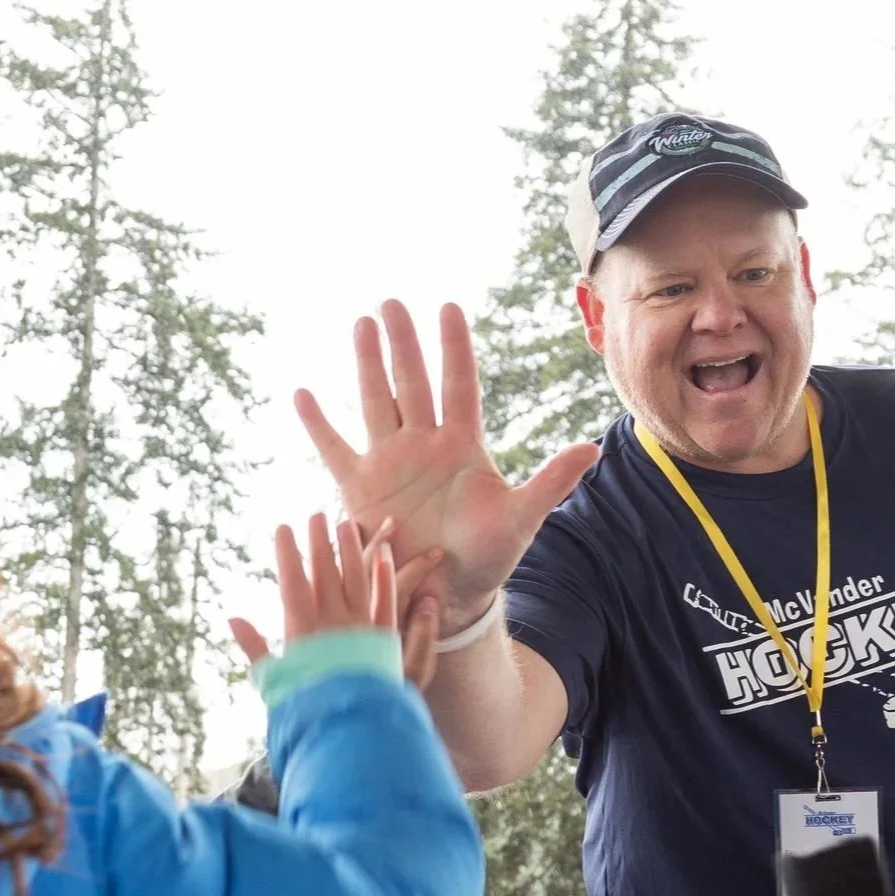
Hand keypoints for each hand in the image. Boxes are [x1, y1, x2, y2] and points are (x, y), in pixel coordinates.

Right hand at [228, 513, 444, 690]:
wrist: (349, 727)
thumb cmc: (307, 706)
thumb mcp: (274, 680)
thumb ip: (256, 647)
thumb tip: (232, 619)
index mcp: (302, 630)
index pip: (292, 581)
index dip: (287, 553)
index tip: (283, 528)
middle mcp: (333, 622)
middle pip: (325, 573)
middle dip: (318, 542)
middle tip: (315, 515)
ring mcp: (362, 627)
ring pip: (357, 579)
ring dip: (351, 550)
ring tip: (347, 524)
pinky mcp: (386, 638)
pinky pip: (386, 601)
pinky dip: (384, 577)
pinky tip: (382, 556)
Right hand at [295, 301, 598, 634]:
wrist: (450, 593)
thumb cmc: (490, 556)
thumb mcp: (522, 518)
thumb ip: (552, 481)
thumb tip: (592, 449)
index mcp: (463, 444)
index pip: (459, 384)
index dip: (454, 348)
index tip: (448, 307)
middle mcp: (424, 444)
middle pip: (411, 382)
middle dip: (402, 343)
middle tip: (390, 302)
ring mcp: (391, 462)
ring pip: (376, 402)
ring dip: (367, 364)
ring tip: (361, 325)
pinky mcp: (361, 488)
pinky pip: (335, 450)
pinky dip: (318, 425)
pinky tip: (302, 394)